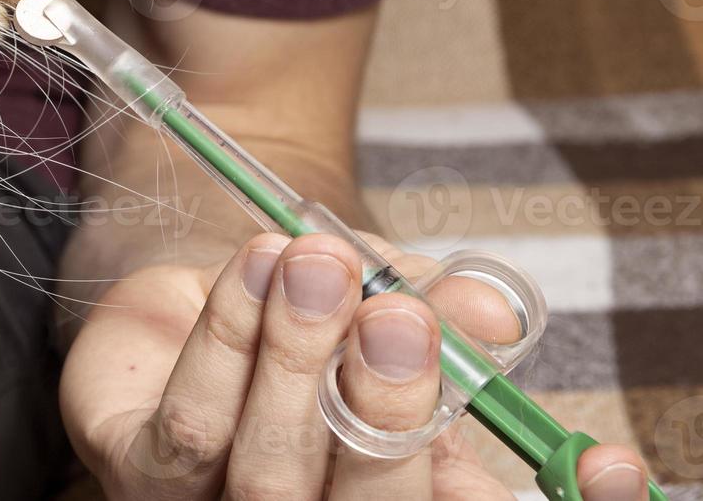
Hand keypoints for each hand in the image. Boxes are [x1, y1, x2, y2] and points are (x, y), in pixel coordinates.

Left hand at [61, 232, 653, 499]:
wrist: (201, 283)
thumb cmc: (310, 309)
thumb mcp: (386, 300)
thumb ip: (436, 311)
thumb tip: (487, 311)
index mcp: (391, 493)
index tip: (601, 464)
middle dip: (388, 412)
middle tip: (397, 319)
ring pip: (269, 468)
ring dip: (295, 356)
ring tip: (317, 264)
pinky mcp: (139, 470)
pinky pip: (188, 424)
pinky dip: (227, 338)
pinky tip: (253, 266)